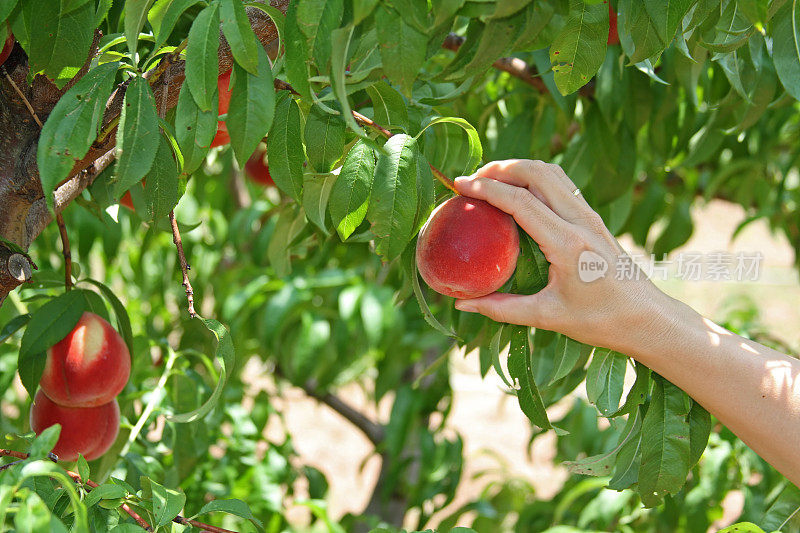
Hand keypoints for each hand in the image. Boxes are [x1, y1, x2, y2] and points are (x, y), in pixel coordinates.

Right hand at [453, 159, 675, 352]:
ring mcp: (590, 216)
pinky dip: (535, 178)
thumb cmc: (601, 322)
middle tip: (472, 179)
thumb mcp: (547, 317)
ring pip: (551, 172)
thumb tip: (463, 303)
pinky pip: (562, 185)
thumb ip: (502, 308)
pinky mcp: (594, 219)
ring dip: (519, 168)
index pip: (520, 201)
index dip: (486, 188)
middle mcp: (581, 221)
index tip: (459, 185)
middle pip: (536, 172)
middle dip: (500, 168)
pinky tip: (519, 193)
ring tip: (491, 180)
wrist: (648, 319)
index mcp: (568, 244)